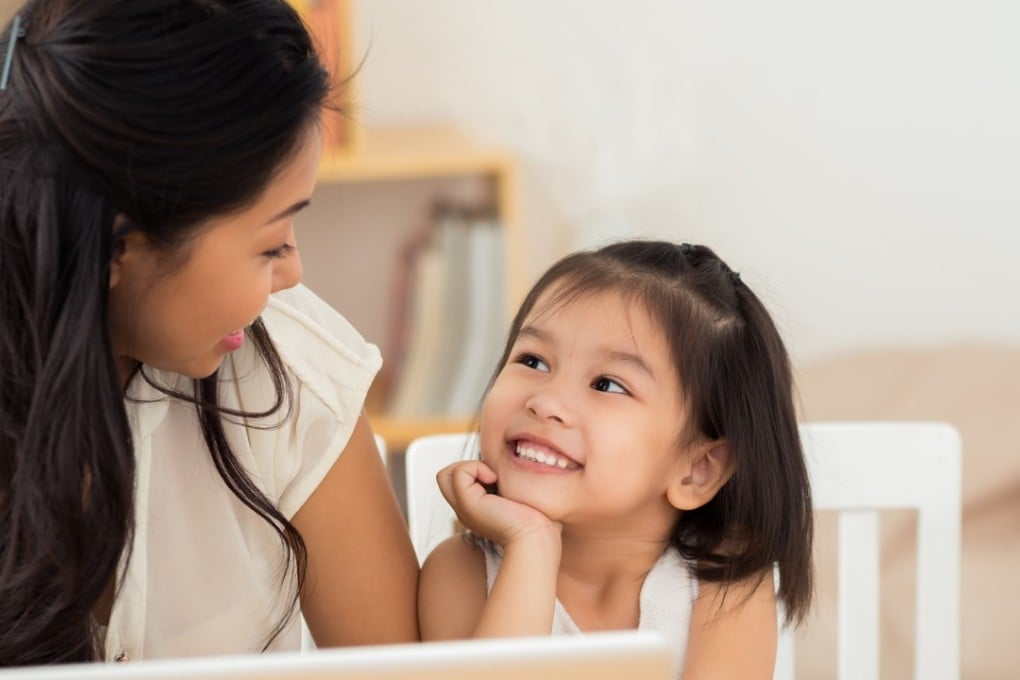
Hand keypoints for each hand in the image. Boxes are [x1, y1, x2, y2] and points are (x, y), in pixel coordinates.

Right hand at [436, 460, 561, 548]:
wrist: (537, 538)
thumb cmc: (539, 520)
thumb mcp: (521, 496)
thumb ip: (511, 484)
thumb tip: (515, 463)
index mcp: (475, 510)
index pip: (457, 480)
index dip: (475, 470)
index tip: (500, 481)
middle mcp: (464, 510)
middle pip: (445, 477)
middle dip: (467, 467)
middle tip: (493, 477)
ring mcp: (463, 508)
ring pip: (446, 474)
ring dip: (471, 466)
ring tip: (494, 479)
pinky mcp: (467, 504)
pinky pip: (459, 471)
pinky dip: (477, 467)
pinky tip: (495, 480)